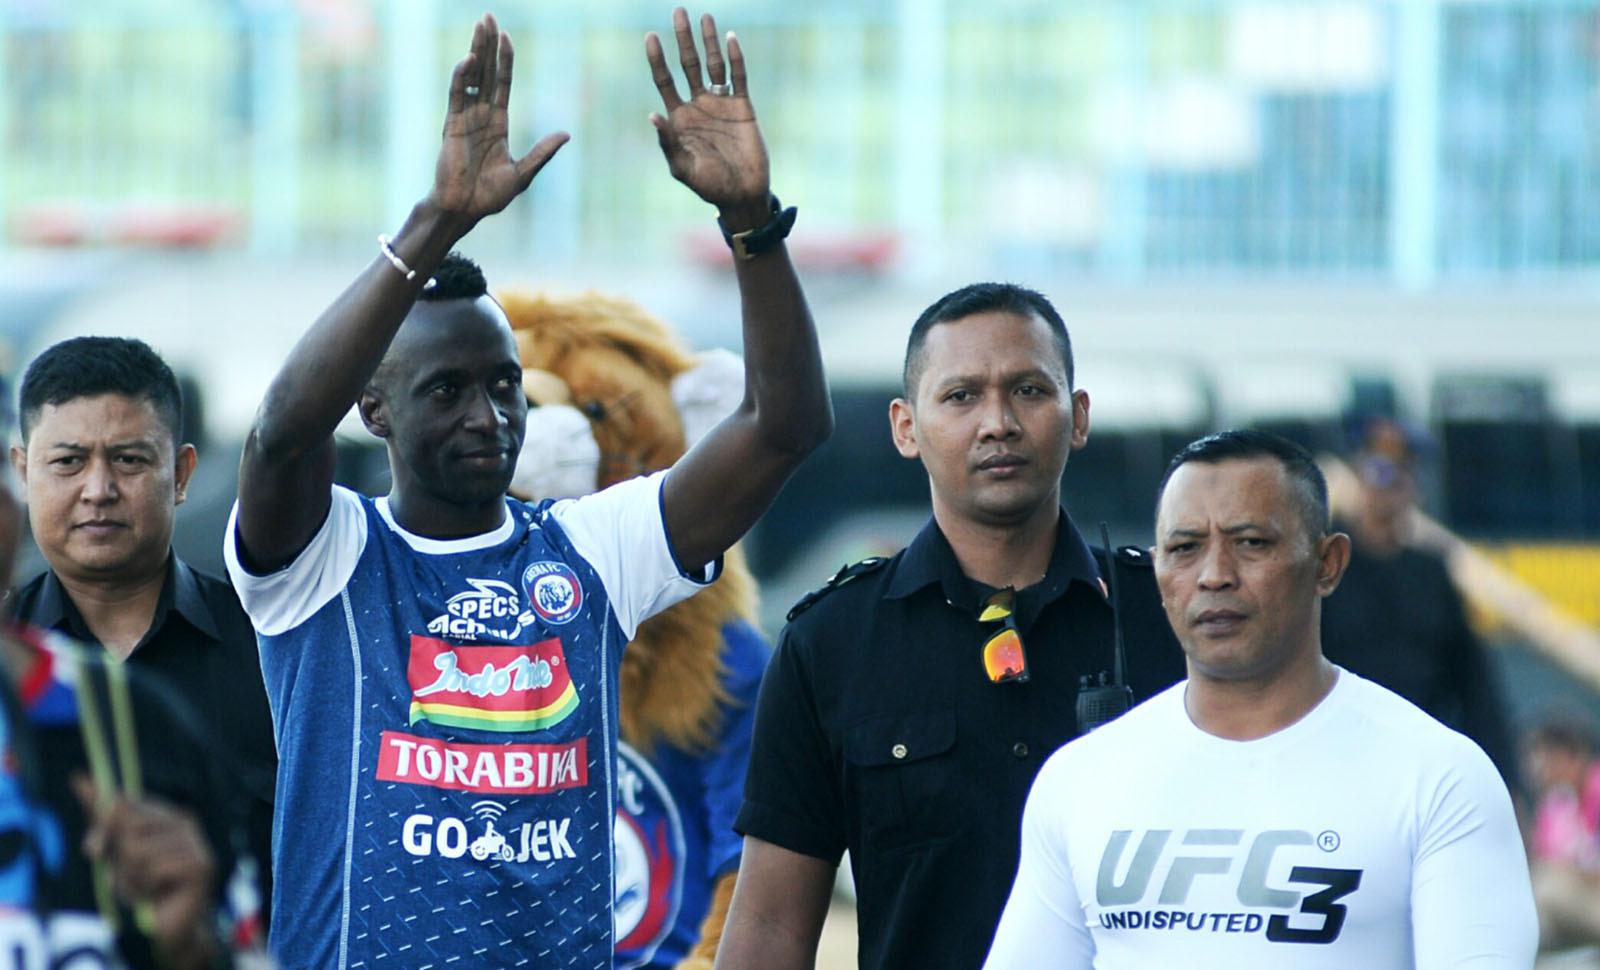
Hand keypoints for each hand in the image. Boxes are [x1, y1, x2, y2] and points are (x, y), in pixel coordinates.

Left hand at [74, 776, 219, 969]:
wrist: (170, 924)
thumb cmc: (143, 886)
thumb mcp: (117, 853)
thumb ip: (102, 820)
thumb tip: (80, 778)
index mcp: (166, 815)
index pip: (125, 803)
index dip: (103, 824)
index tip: (91, 844)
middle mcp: (185, 822)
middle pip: (129, 826)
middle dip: (118, 857)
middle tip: (129, 876)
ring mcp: (195, 842)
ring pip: (138, 851)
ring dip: (131, 878)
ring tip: (144, 888)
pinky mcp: (199, 864)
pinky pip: (153, 869)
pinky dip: (145, 887)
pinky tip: (156, 895)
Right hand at [429, 13, 568, 229]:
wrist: (465, 210)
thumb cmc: (490, 196)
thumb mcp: (523, 173)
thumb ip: (542, 152)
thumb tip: (566, 134)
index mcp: (498, 123)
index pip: (502, 83)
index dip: (505, 60)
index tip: (507, 36)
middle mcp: (481, 115)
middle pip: (486, 72)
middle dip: (487, 45)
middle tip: (488, 17)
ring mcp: (465, 118)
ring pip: (471, 76)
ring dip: (475, 51)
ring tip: (479, 26)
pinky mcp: (453, 126)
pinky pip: (457, 96)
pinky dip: (462, 78)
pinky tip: (468, 60)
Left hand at [646, 9, 770, 227]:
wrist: (742, 195)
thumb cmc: (708, 186)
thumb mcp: (682, 168)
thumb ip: (668, 142)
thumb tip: (652, 114)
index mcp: (679, 118)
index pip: (664, 81)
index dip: (657, 59)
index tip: (650, 36)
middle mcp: (698, 105)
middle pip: (687, 64)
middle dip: (682, 39)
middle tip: (678, 12)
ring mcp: (721, 105)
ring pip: (713, 65)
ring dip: (709, 42)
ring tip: (705, 17)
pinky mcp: (743, 108)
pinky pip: (738, 78)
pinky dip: (735, 59)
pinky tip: (730, 39)